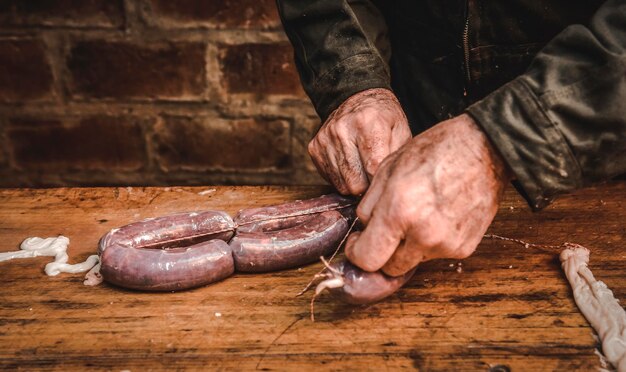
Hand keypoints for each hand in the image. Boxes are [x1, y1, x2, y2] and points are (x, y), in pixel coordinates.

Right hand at [308, 88, 411, 194]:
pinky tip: (350, 163)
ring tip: (363, 167)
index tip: (385, 181)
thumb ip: (396, 159)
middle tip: (374, 175)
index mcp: (368, 123)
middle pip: (355, 183)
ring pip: (342, 185)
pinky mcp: (315, 147)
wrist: (358, 98)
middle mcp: (342, 130)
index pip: (373, 169)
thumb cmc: (384, 119)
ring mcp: (325, 139)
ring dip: (355, 182)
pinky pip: (330, 178)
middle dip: (367, 185)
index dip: (381, 181)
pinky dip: (342, 177)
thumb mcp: (401, 132)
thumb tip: (391, 186)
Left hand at [345, 114, 511, 275]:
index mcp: (399, 211)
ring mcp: (446, 245)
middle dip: (381, 253)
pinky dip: (429, 242)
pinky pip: (435, 255)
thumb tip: (363, 229)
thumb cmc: (435, 151)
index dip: (356, 253)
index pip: (367, 258)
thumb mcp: (388, 168)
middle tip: (384, 232)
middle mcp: (422, 234)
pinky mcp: (464, 248)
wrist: (485, 150)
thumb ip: (369, 205)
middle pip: (389, 268)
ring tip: (416, 216)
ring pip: (412, 262)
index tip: (357, 243)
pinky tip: (436, 216)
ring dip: (407, 247)